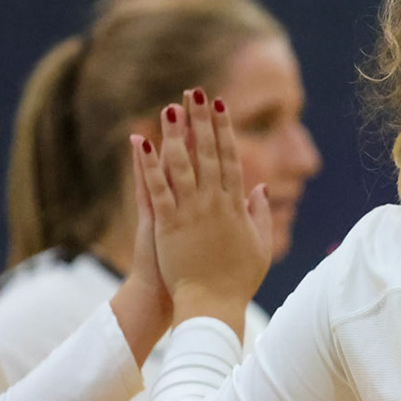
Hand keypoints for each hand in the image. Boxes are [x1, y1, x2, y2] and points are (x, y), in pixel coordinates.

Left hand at [134, 88, 270, 338]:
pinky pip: (157, 189)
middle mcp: (214, 204)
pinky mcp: (168, 225)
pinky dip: (148, 165)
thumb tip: (259, 188)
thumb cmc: (237, 281)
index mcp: (235, 208)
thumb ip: (258, 215)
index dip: (225, 131)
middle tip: (196, 93)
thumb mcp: (259, 247)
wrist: (211, 307)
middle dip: (202, 121)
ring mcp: (191, 213)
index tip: (220, 107)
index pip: (231, 160)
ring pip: (182, 165)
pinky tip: (141, 142)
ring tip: (170, 107)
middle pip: (208, 154)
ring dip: (176, 134)